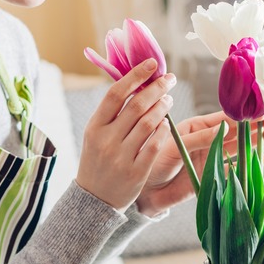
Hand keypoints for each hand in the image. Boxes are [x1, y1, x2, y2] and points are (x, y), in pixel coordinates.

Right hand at [76, 59, 176, 211]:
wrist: (94, 199)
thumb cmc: (98, 161)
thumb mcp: (96, 136)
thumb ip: (112, 114)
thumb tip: (137, 83)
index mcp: (94, 127)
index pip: (115, 94)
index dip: (135, 75)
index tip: (152, 64)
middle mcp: (106, 140)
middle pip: (137, 106)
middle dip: (157, 88)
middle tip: (169, 79)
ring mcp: (121, 157)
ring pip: (149, 123)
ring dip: (163, 107)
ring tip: (169, 100)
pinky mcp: (136, 173)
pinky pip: (155, 145)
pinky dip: (163, 131)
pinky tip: (166, 124)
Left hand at [134, 112, 263, 216]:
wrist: (145, 191)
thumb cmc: (154, 161)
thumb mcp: (175, 146)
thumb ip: (200, 138)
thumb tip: (225, 127)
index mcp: (195, 127)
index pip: (223, 119)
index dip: (242, 115)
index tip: (260, 112)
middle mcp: (205, 141)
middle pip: (234, 132)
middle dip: (252, 127)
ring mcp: (210, 158)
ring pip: (236, 148)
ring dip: (252, 143)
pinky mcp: (212, 176)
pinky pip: (233, 168)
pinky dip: (247, 164)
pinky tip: (261, 160)